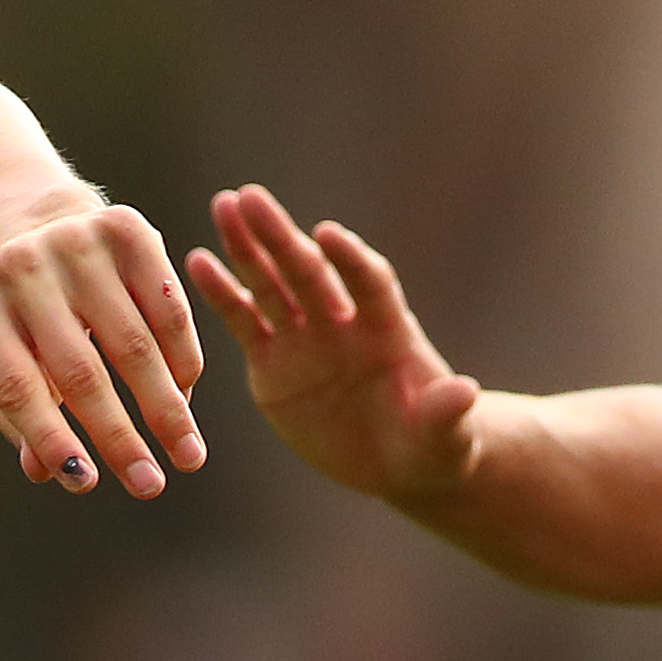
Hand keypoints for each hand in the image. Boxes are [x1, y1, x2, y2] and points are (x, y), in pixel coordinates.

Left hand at [0, 199, 206, 495]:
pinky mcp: (126, 228)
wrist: (32, 221)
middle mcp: (20, 267)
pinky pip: (167, 307)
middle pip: (79, 373)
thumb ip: (15, 411)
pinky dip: (182, 357)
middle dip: (120, 438)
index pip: (15, 388)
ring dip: (165, 409)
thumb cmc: (13, 312)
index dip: (52, 439)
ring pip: (133, 344)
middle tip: (150, 488)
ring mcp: (74, 242)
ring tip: (187, 455)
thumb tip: (46, 473)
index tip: (87, 485)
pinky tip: (188, 395)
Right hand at [183, 184, 480, 503]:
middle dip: (280, 237)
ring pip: (271, 286)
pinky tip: (197, 261)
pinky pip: (243, 323)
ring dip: (247, 248)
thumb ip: (446, 414)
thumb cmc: (432, 445)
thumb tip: (464, 394)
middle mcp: (342, 325)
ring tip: (223, 207)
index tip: (327, 234)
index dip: (350, 260)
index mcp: (388, 331)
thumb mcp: (446, 438)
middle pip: (309, 272)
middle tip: (250, 198)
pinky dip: (221, 293)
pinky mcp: (271, 362)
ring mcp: (304, 340)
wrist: (397, 463)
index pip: (368, 284)